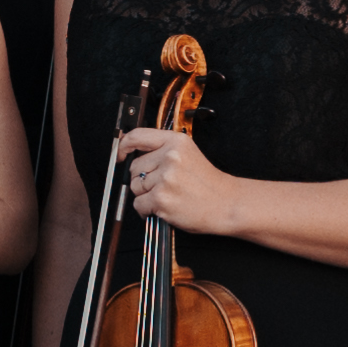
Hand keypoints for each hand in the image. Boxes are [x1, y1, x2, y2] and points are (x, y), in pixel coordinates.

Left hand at [115, 122, 237, 233]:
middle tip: (164, 186)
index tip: (120, 154)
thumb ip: (163, 150)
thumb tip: (131, 153)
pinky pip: (139, 204)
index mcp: (176, 141)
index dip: (123, 145)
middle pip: (135, 167)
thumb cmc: (207, 183)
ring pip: (135, 187)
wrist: (227, 204)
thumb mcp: (188, 154)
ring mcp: (165, 178)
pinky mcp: (161, 199)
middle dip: (143, 179)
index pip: (138, 136)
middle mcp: (170, 157)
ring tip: (168, 197)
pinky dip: (146, 210)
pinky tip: (164, 208)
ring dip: (146, 196)